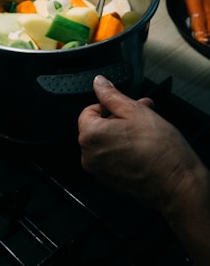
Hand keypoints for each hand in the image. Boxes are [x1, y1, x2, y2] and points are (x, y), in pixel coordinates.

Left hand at [78, 75, 200, 205]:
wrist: (177, 183)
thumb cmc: (159, 149)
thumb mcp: (135, 111)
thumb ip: (112, 95)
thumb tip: (99, 82)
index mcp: (90, 135)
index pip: (89, 111)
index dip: (109, 105)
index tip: (125, 107)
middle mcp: (89, 156)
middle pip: (97, 127)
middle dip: (119, 118)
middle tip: (141, 113)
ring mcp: (99, 171)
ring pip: (106, 142)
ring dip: (123, 132)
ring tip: (146, 129)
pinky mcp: (110, 181)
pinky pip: (111, 158)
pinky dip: (123, 149)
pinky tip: (143, 146)